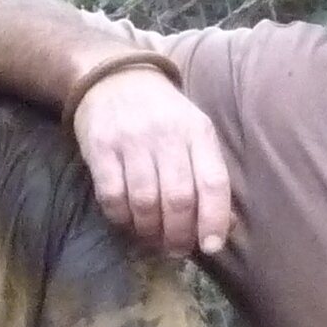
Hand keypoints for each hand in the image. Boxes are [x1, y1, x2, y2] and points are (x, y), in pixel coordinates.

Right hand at [74, 64, 233, 258]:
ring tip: (152, 239)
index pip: (212, 182)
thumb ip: (208, 174)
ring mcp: (131, 140)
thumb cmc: (162, 113)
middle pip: (178, 198)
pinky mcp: (100, 147)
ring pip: (144, 202)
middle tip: (176, 249)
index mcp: (197, 132)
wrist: (112, 76)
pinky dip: (121, 218)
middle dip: (178, 234)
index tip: (210, 246)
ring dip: (149, 230)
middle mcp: (167, 135)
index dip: (213, 219)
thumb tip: (225, 225)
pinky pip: (112, 195)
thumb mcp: (193, 132)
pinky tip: (127, 221)